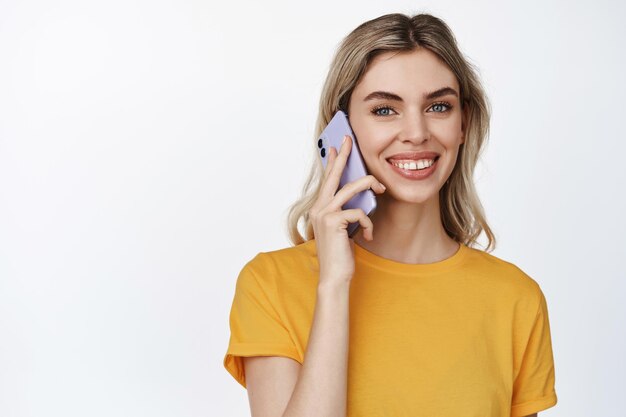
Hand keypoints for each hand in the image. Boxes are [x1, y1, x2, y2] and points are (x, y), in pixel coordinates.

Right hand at [308, 135, 385, 285]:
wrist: (334, 277)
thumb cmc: (341, 254)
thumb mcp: (345, 228)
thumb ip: (347, 211)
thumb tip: (363, 195)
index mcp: (320, 208)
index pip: (327, 180)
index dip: (332, 162)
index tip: (337, 146)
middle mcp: (318, 208)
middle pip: (333, 176)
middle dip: (343, 157)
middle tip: (349, 140)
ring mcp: (323, 214)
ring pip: (349, 189)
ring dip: (369, 186)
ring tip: (382, 188)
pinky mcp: (332, 222)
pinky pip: (359, 212)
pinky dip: (368, 223)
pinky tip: (369, 236)